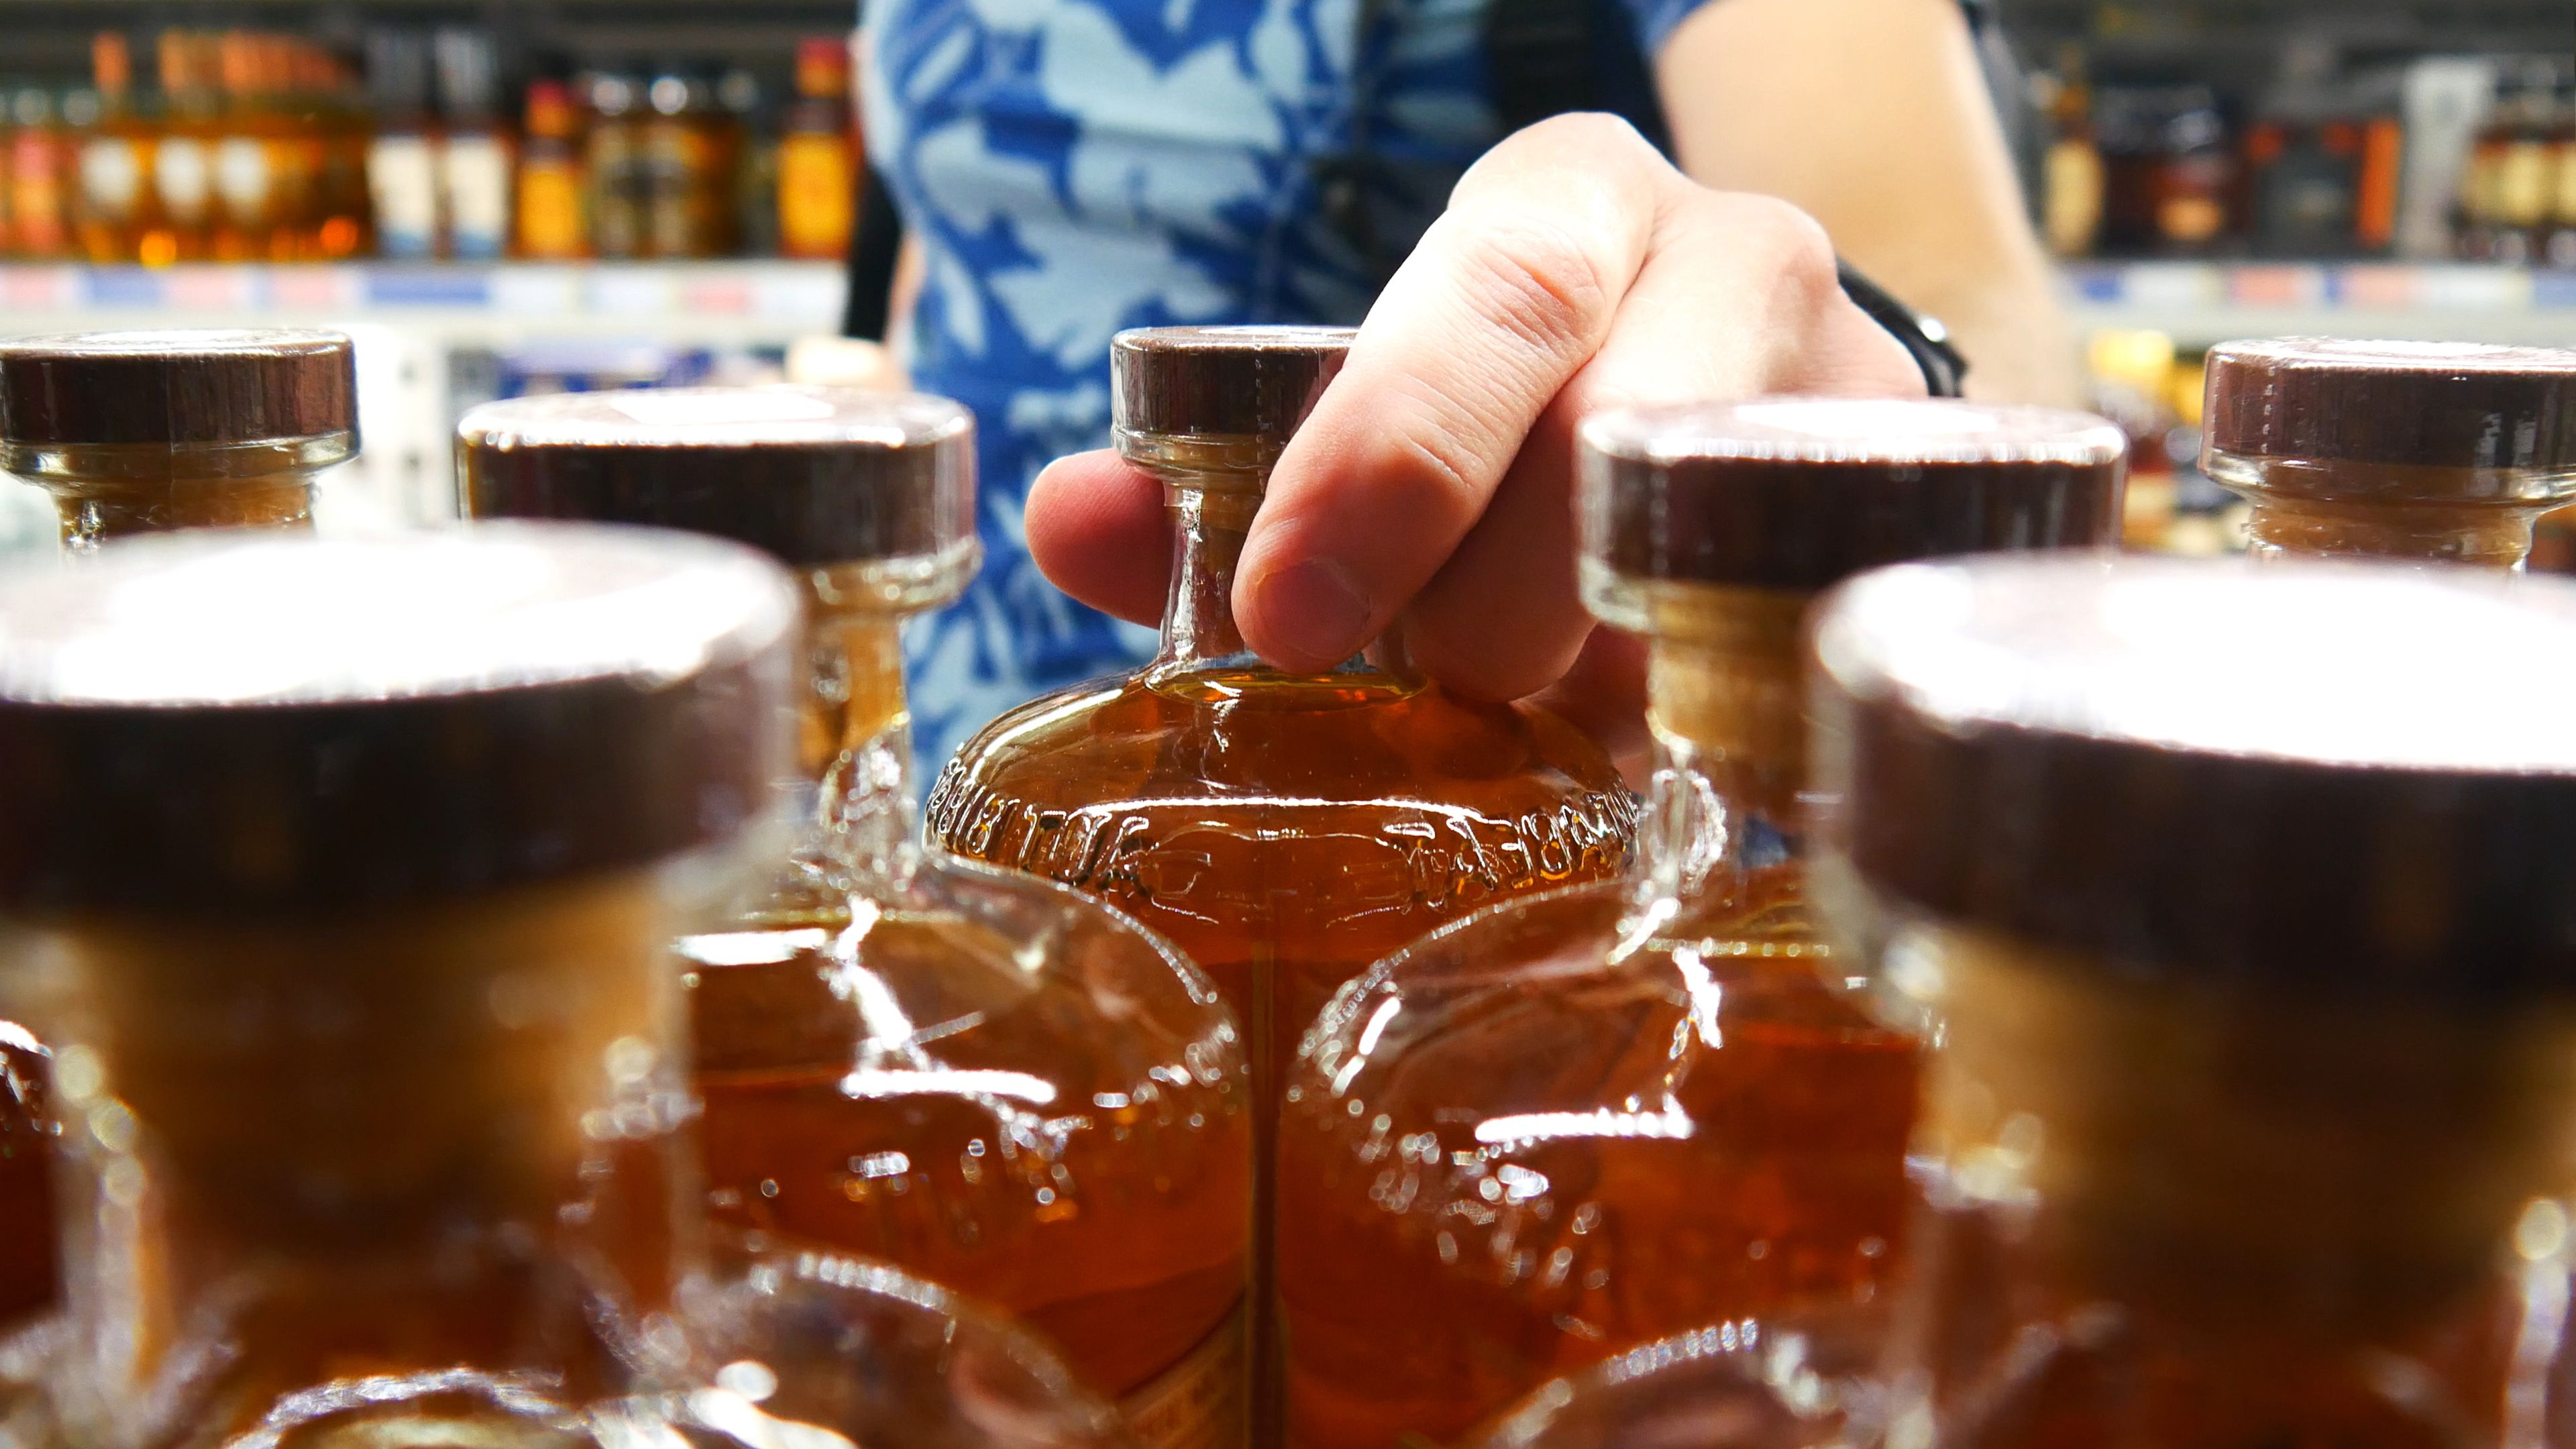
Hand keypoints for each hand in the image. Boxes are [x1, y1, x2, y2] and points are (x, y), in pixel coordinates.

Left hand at [1026, 114, 1924, 761]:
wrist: (1731, 425)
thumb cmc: (1502, 433)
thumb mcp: (1361, 427)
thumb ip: (1211, 484)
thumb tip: (1068, 521)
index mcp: (1568, 203)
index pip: (1494, 298)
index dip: (1384, 460)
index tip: (1286, 621)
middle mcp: (1741, 258)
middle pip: (1625, 433)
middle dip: (1495, 601)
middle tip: (1440, 687)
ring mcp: (1863, 390)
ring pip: (1736, 550)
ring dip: (1615, 674)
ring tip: (1553, 717)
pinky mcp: (1938, 525)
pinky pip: (1837, 647)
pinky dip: (1736, 735)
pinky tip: (1674, 769)